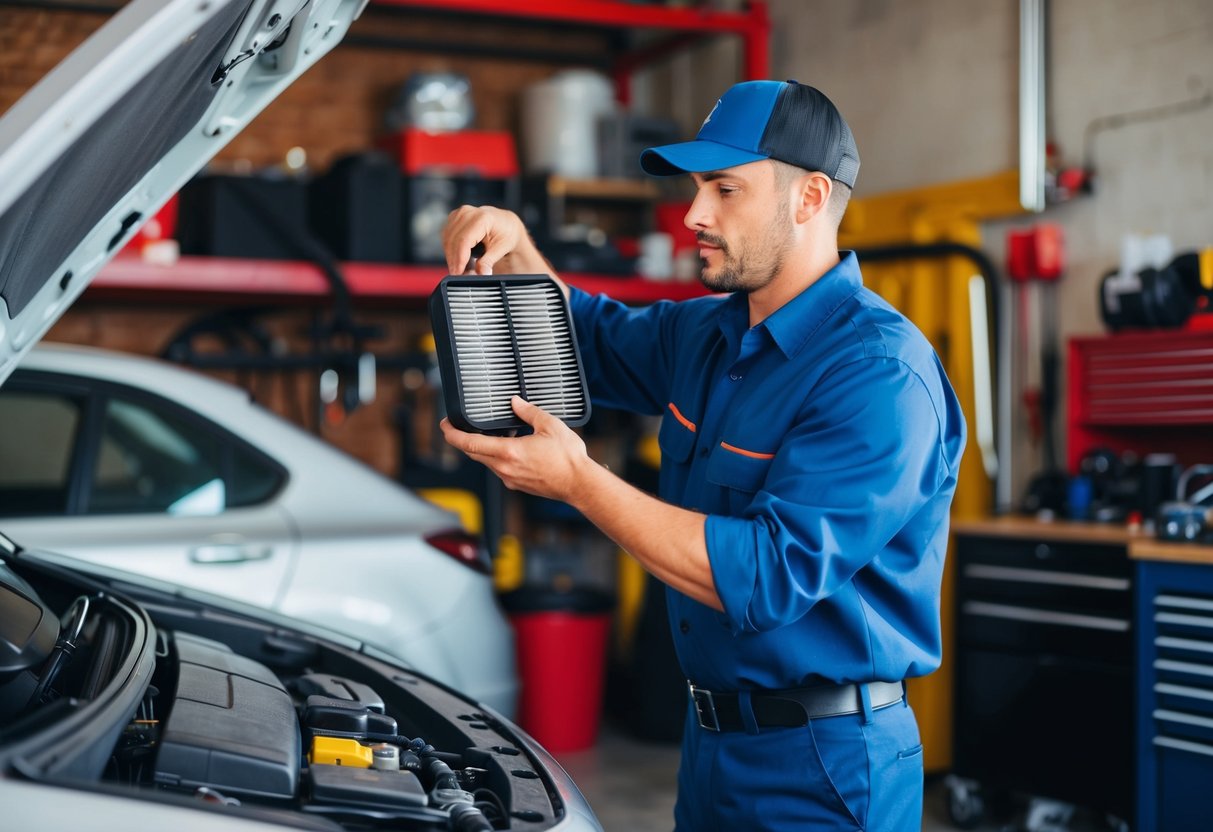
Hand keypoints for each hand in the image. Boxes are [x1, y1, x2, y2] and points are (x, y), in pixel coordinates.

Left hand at [440, 396, 590, 501]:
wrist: (580, 484)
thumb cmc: (568, 458)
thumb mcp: (549, 425)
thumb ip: (529, 412)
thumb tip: (515, 403)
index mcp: (508, 452)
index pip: (469, 443)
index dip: (452, 434)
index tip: (445, 425)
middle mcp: (505, 468)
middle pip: (474, 454)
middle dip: (465, 440)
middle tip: (459, 427)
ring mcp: (510, 479)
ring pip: (487, 462)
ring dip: (484, 448)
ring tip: (495, 434)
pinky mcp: (518, 485)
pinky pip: (500, 469)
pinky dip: (499, 457)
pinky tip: (512, 448)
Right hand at [443, 205, 530, 275]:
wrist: (505, 222)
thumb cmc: (505, 233)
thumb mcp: (502, 248)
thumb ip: (489, 261)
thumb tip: (482, 274)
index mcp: (482, 218)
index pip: (464, 241)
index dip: (459, 259)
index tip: (458, 273)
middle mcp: (468, 212)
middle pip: (453, 241)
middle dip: (454, 261)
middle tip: (460, 275)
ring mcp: (459, 214)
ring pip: (447, 240)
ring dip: (451, 256)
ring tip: (461, 268)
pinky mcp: (453, 218)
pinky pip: (446, 237)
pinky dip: (450, 249)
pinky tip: (458, 258)